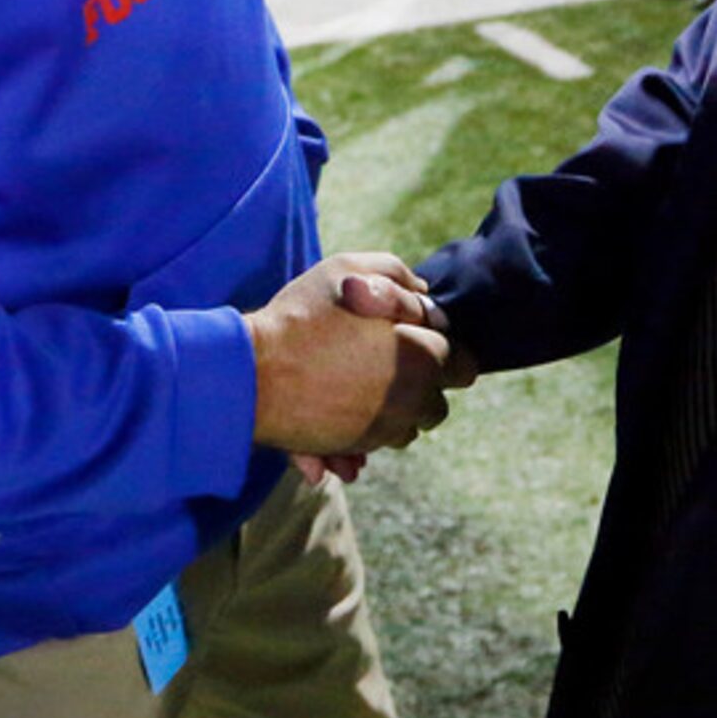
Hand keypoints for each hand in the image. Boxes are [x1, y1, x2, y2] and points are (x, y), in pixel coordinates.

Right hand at [293, 270, 482, 486]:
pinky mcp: (353, 446)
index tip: (424, 339)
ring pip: (407, 426)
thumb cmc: (304, 316)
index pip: (464, 363)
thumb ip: (400, 277)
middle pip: (438, 403)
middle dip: (422, 384)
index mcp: (423, 358)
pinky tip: (338, 410)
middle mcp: (412, 402)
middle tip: (389, 359)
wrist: (252, 372)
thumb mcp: (353, 270)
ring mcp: (383, 430)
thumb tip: (425, 297)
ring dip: (394, 409)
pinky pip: (372, 444)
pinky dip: (362, 432)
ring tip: (360, 382)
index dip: (445, 348)